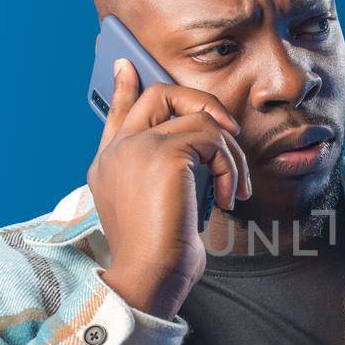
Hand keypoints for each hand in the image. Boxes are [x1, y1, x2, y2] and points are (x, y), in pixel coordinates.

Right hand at [87, 57, 252, 317]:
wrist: (149, 278)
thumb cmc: (159, 255)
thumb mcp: (158, 209)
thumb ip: (166, 175)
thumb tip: (198, 150)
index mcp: (108, 164)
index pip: (116, 113)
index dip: (124, 87)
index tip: (128, 66)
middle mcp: (117, 151)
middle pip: (158, 95)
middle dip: (202, 103)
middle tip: (230, 132)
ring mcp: (137, 147)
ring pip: (198, 118)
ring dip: (230, 152)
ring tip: (235, 188)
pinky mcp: (163, 153)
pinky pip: (213, 138)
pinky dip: (231, 166)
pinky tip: (228, 197)